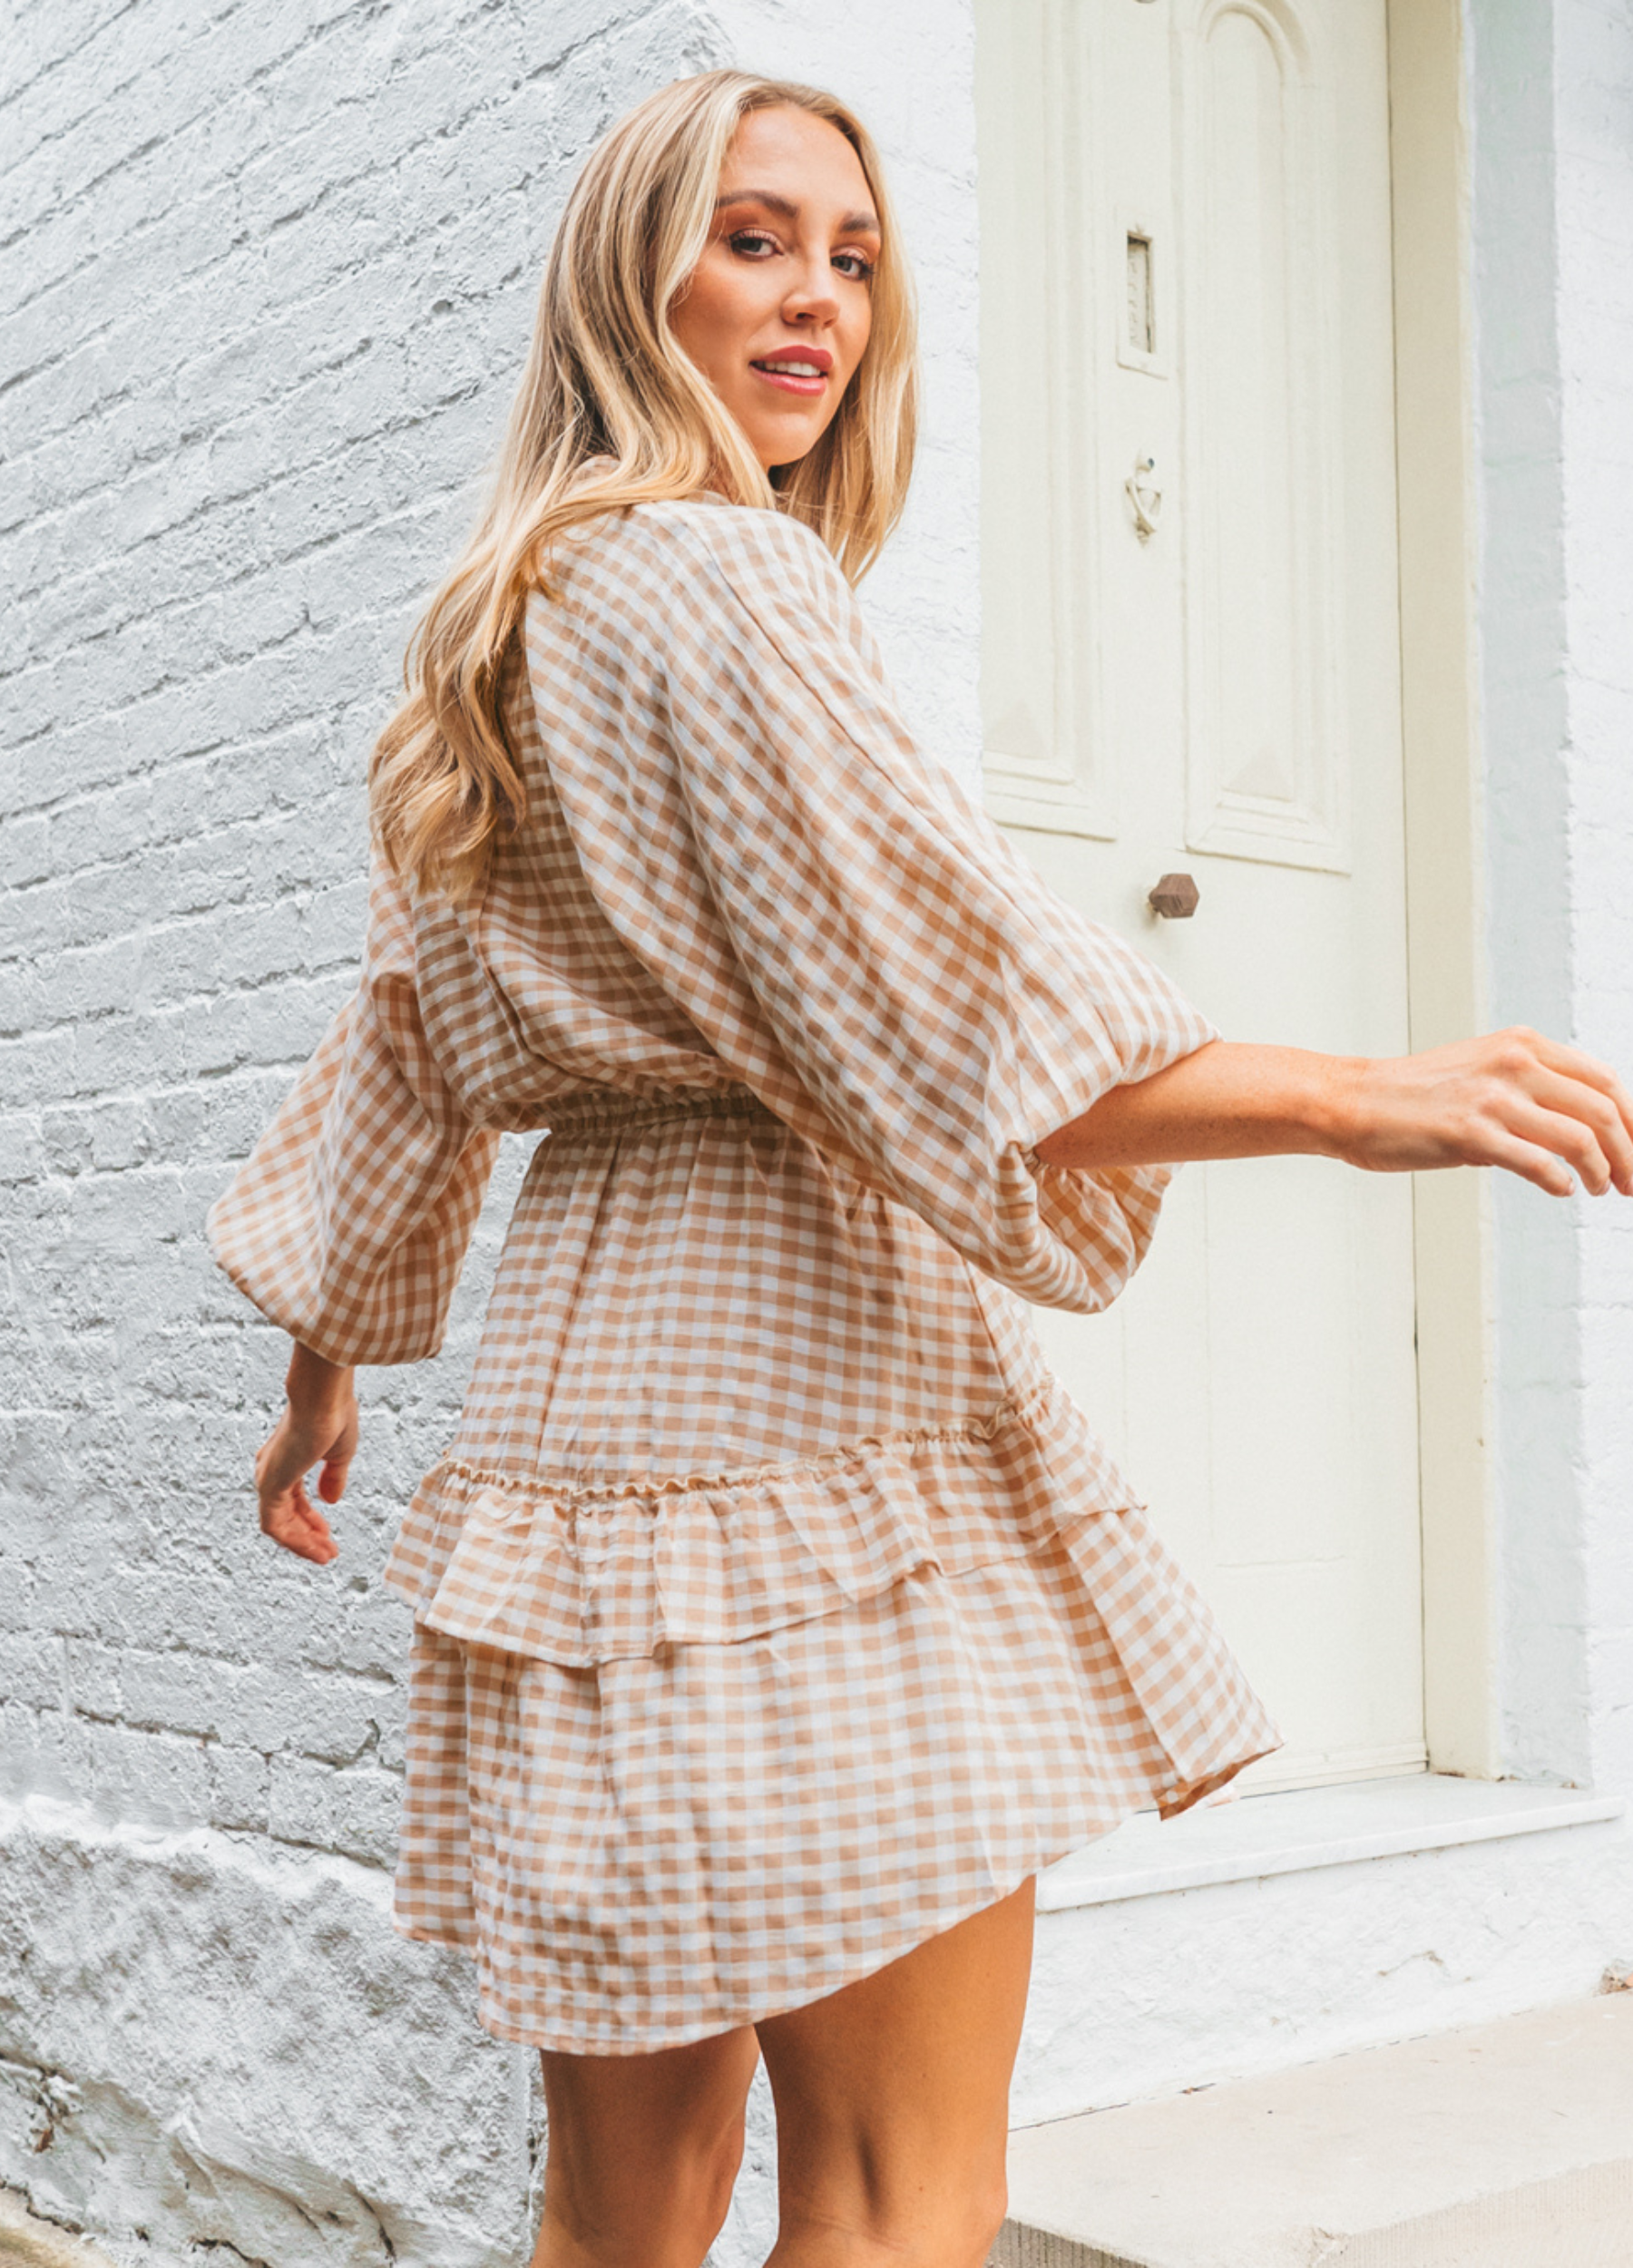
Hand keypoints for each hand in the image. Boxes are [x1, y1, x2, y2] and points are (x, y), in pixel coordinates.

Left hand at [253, 1342, 357, 1565]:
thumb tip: (331, 1500)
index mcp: (287, 1458)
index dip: (311, 1519)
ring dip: (302, 1543)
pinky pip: (275, 1526)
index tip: (328, 1533)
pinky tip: (316, 1548)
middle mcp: (272, 1469)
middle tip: (329, 1552)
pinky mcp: (269, 1486)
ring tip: (326, 1556)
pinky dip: (295, 1540)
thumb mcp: (339, 1454)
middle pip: (285, 1514)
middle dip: (308, 1535)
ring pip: (278, 1525)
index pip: (294, 1498)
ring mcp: (267, 1478)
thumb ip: (333, 1478)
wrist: (324, 1398)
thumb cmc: (334, 1414)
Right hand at [1329, 1027, 1632, 1195]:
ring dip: (1602, 1171)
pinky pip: (1539, 1163)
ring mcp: (1494, 1097)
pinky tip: (1561, 1190)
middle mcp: (1515, 1064)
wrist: (1353, 1101)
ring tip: (1600, 1189)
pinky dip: (1560, 1181)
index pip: (1603, 1079)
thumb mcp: (1481, 1071)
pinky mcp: (1472, 1133)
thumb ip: (1528, 1087)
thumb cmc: (1413, 1095)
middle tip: (1632, 1181)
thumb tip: (1575, 1127)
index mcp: (1522, 1044)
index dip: (1632, 1118)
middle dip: (1629, 1151)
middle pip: (1602, 1109)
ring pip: (1581, 1138)